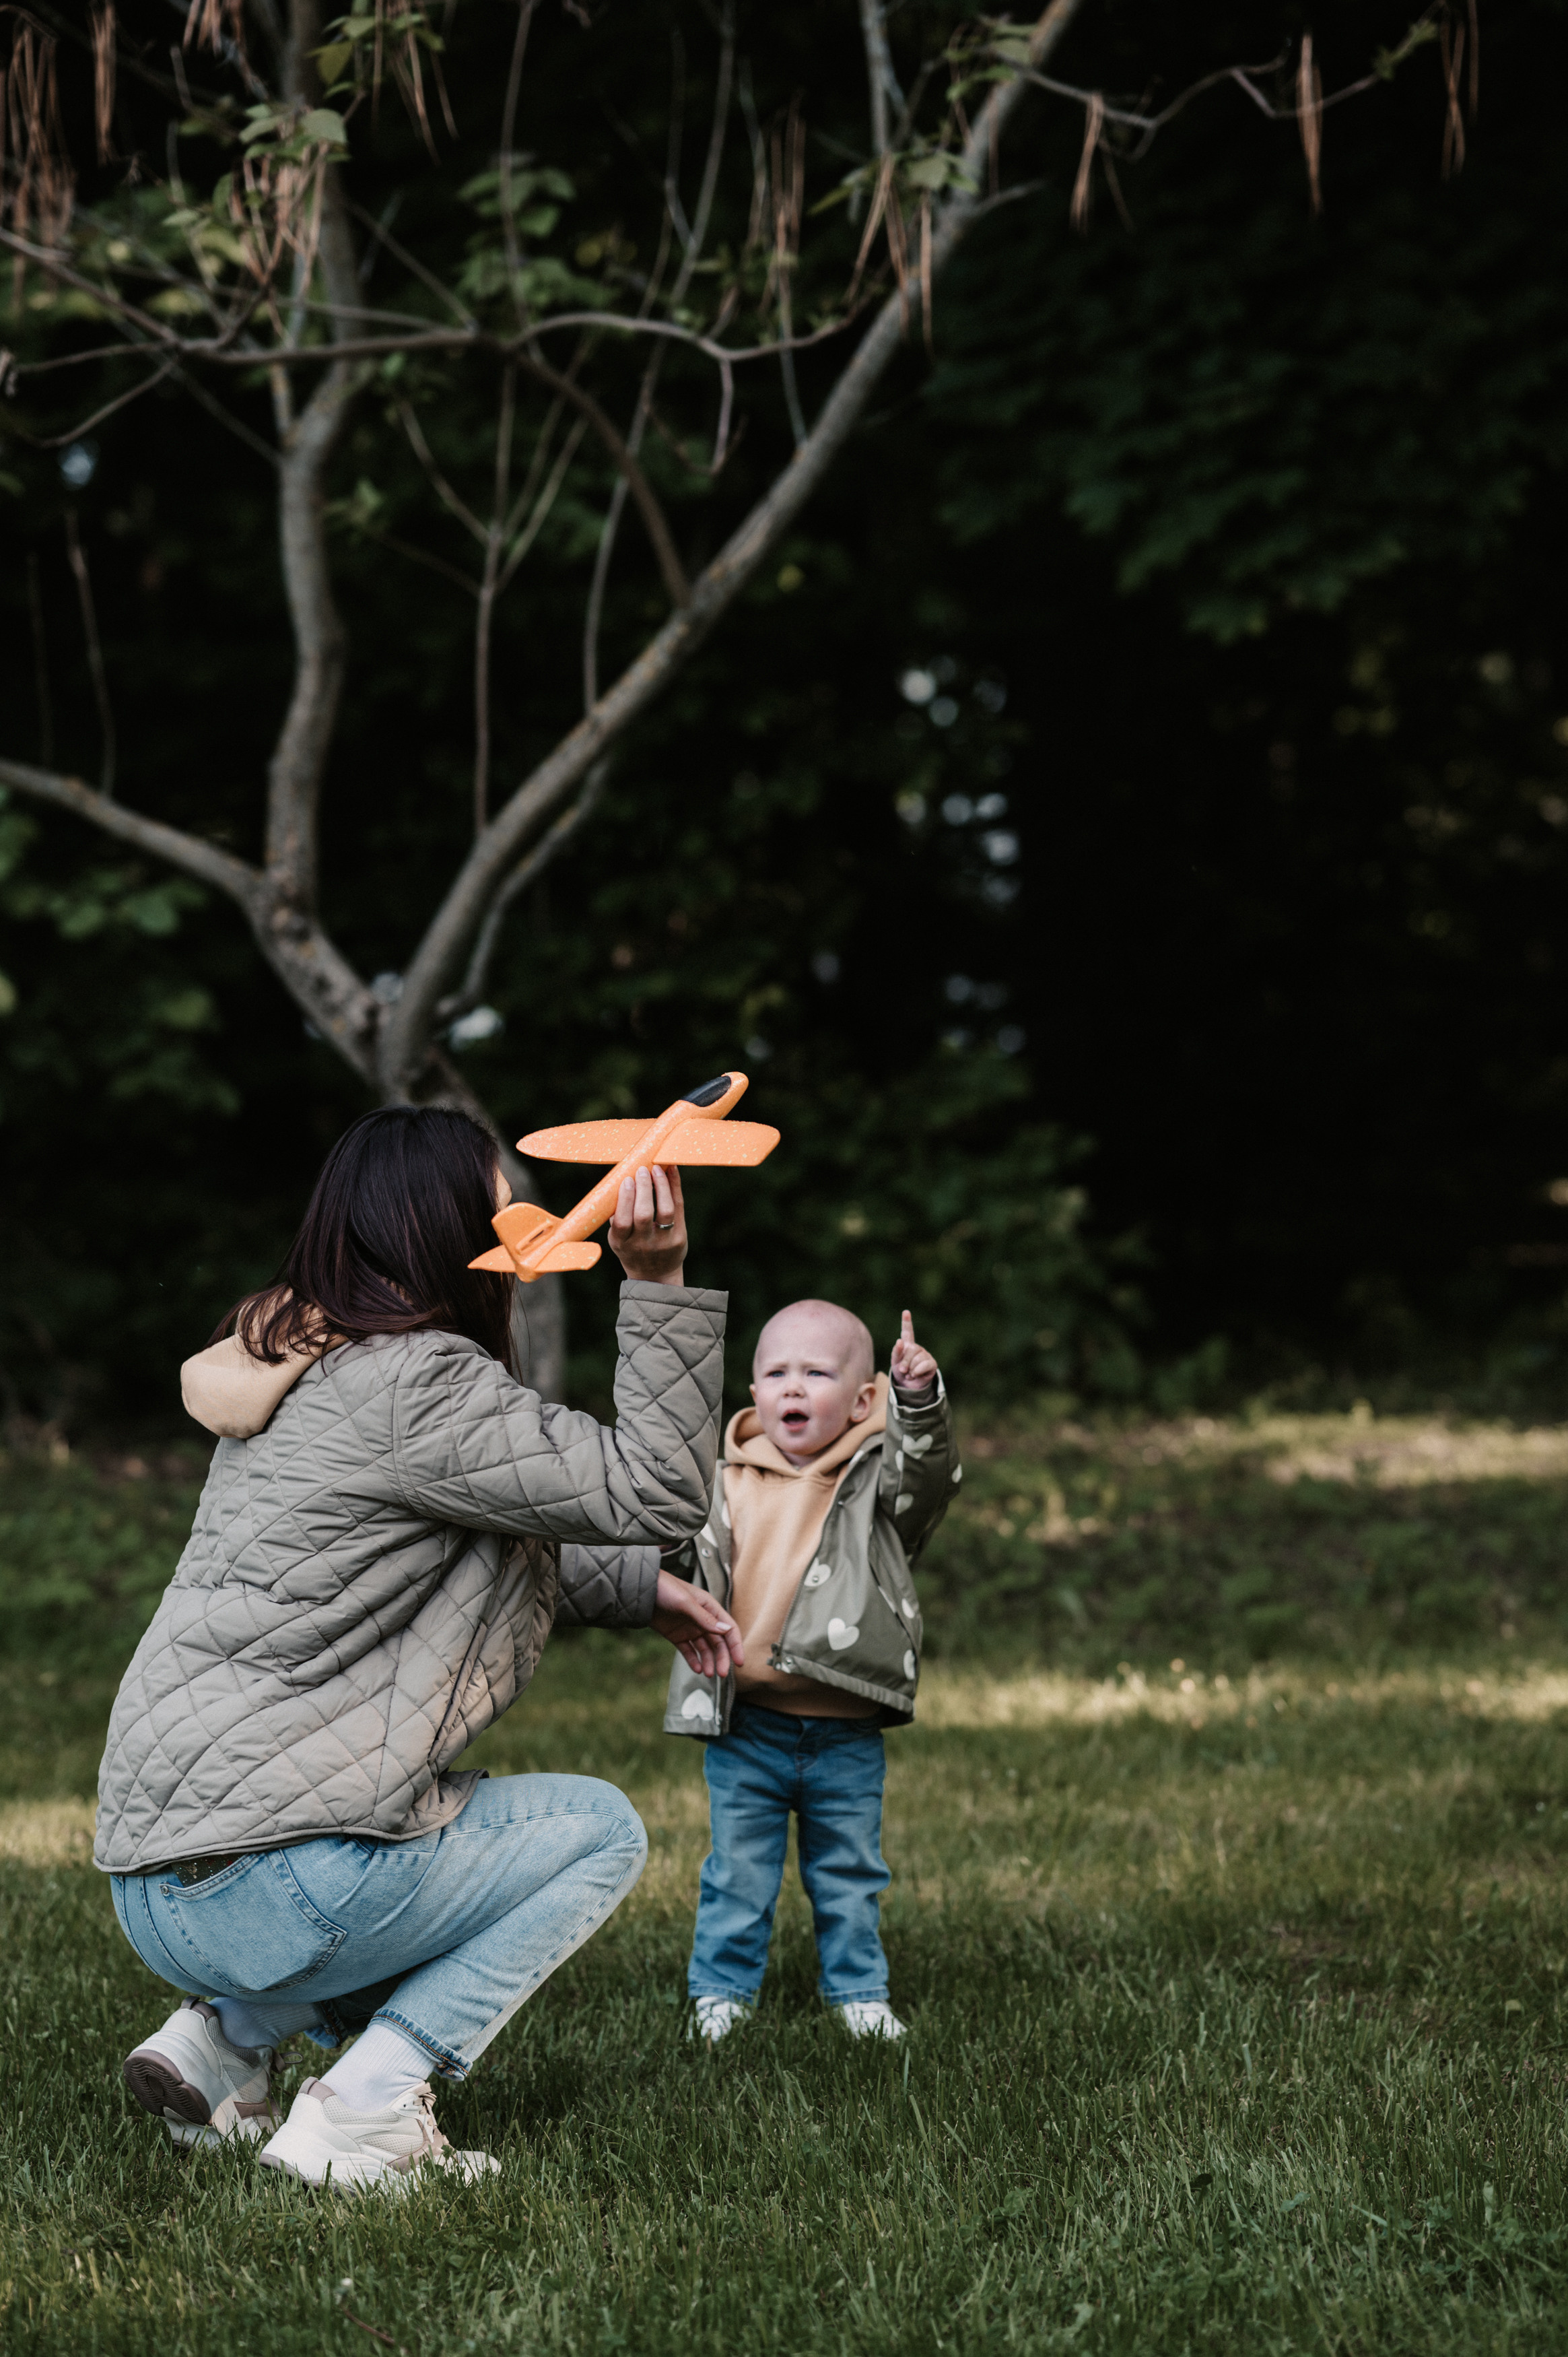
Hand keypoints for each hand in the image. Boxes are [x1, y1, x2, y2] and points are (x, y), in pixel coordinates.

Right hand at [608, 1162, 686, 1285]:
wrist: (655, 1276)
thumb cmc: (632, 1249)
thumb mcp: (618, 1240)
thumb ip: (617, 1217)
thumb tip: (618, 1182)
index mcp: (622, 1244)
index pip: (623, 1222)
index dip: (625, 1200)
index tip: (627, 1180)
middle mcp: (643, 1244)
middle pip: (644, 1215)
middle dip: (643, 1189)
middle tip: (642, 1169)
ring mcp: (663, 1242)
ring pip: (665, 1210)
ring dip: (661, 1186)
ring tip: (657, 1168)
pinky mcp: (679, 1237)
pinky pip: (678, 1208)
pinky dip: (674, 1187)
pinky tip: (671, 1171)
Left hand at [650, 1569, 744, 1676]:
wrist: (640, 1591)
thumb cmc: (665, 1589)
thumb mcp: (685, 1602)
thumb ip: (705, 1618)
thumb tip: (726, 1630)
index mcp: (709, 1608)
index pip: (729, 1629)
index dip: (736, 1645)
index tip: (740, 1662)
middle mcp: (702, 1619)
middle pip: (718, 1642)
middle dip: (722, 1658)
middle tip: (722, 1674)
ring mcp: (689, 1628)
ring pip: (704, 1649)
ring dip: (708, 1661)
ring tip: (707, 1673)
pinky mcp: (676, 1636)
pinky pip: (688, 1651)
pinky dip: (693, 1660)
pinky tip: (697, 1669)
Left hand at [890, 1309, 938, 1396]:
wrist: (908, 1387)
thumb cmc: (901, 1372)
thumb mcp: (894, 1362)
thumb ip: (896, 1352)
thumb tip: (900, 1341)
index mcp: (907, 1345)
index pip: (907, 1332)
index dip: (907, 1322)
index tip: (906, 1312)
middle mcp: (917, 1348)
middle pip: (911, 1349)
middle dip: (905, 1362)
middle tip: (902, 1371)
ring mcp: (925, 1355)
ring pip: (917, 1358)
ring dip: (910, 1369)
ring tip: (909, 1374)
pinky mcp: (932, 1363)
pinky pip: (924, 1364)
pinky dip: (917, 1371)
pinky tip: (915, 1375)